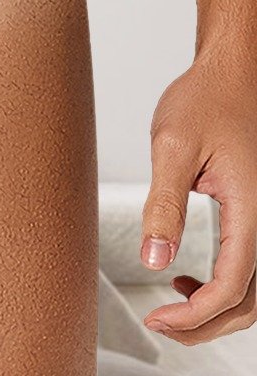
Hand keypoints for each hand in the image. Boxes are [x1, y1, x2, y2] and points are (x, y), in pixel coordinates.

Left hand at [139, 43, 256, 343]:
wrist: (230, 75)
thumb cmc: (204, 101)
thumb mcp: (172, 146)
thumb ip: (163, 204)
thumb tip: (153, 259)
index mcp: (252, 210)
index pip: (232, 286)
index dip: (196, 314)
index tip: (158, 319)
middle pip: (249, 301)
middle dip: (205, 324)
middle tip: (160, 326)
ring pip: (252, 290)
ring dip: (214, 309)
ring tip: (170, 307)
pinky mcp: (254, 214)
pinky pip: (247, 266)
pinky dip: (222, 286)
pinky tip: (184, 277)